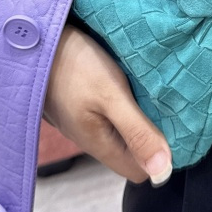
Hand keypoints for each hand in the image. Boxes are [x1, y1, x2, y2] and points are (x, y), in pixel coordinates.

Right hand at [42, 22, 173, 184]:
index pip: (138, 172)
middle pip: (128, 152)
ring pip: (118, 132)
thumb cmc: (73, 64)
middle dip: (150, 135)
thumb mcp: (112, 96)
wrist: (36, 39)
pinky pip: (106, 114)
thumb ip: (138, 132)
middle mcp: (89, 138)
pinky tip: (128, 84)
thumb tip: (162, 171)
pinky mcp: (75, 104)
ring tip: (151, 94)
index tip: (175, 130)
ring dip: (136, 118)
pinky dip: (121, 104)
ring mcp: (80, 121)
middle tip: (168, 108)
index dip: (159, 157)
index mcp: (99, 144)